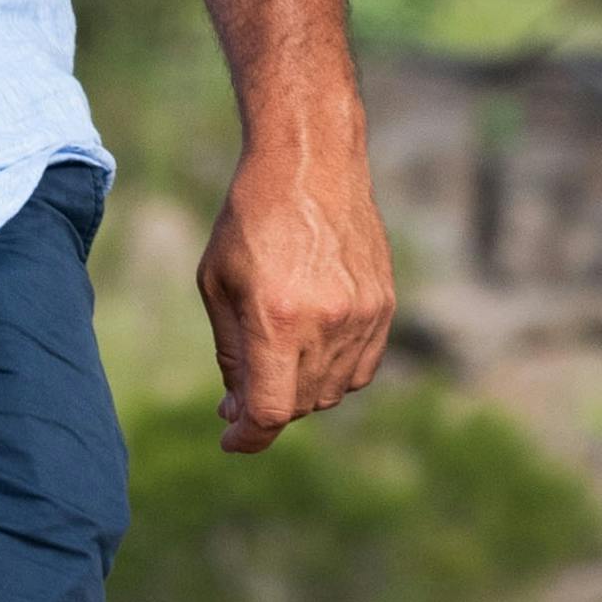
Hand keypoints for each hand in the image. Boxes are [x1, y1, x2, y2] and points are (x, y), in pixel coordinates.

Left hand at [197, 131, 395, 450]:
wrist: (312, 162)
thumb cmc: (250, 218)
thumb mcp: (217, 283)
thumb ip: (231, 352)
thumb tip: (238, 407)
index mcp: (278, 319)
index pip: (270, 411)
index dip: (248, 438)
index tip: (230, 439)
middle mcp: (328, 324)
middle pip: (301, 405)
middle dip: (267, 407)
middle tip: (239, 391)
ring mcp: (364, 316)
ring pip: (333, 391)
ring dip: (300, 390)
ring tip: (275, 358)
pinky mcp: (385, 305)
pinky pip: (362, 368)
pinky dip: (335, 372)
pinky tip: (311, 345)